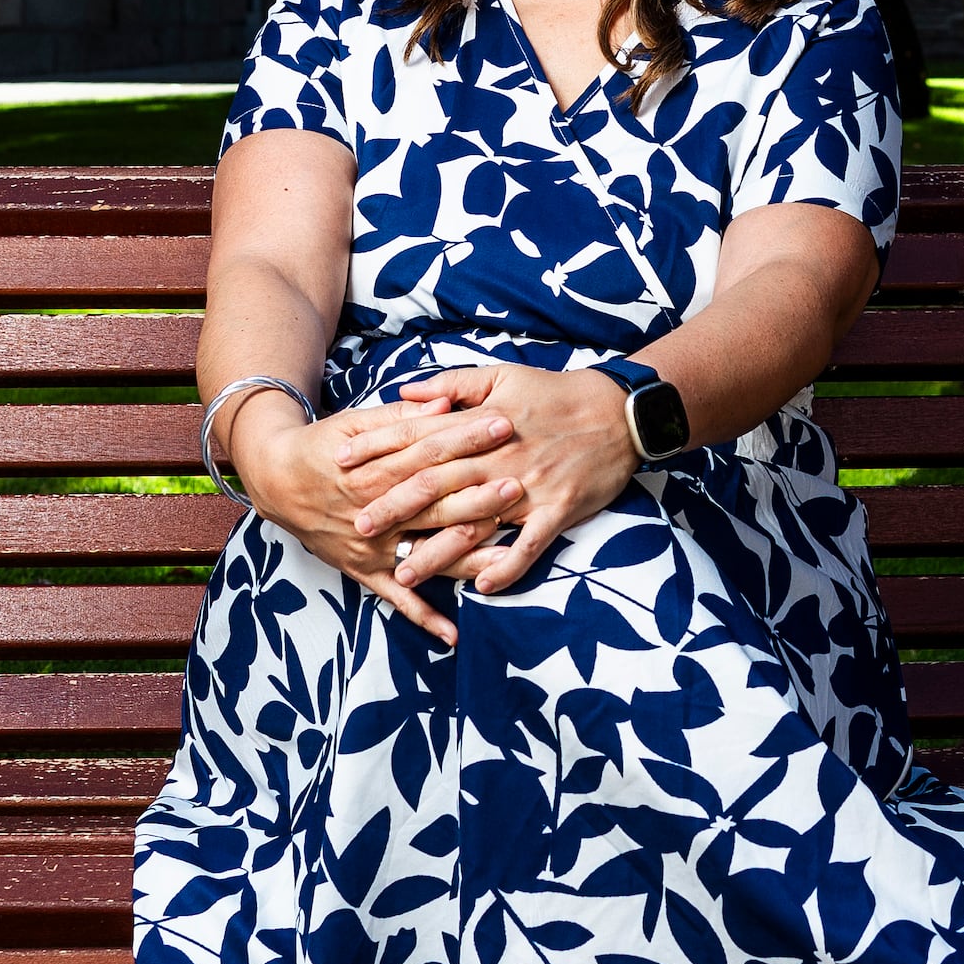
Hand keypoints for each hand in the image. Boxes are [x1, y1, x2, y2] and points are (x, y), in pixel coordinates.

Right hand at [232, 380, 502, 639]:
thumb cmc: (322, 446)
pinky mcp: (364, 570)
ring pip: (424, 552)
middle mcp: (374, 512)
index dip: (467, 438)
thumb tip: (446, 402)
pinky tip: (453, 635)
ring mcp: (371, 547)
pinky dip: (423, 618)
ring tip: (506, 555)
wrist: (276, 481)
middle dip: (477, 495)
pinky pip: (397, 598)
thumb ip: (402, 417)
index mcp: (373, 469)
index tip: (504, 426)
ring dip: (465, 555)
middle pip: (433, 504)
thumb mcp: (354, 422)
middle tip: (516, 486)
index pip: (429, 453)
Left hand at [340, 360, 637, 602]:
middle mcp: (499, 457)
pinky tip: (483, 587)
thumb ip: (451, 384)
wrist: (621, 412)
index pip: (420, 437)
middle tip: (358, 526)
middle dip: (395, 506)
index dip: (379, 450)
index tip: (342, 463)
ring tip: (406, 572)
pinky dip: (508, 566)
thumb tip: (405, 392)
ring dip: (440, 550)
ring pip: (476, 522)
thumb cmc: (557, 393)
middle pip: (438, 484)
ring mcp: (530, 487)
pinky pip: (531, 545)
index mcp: (482, 424)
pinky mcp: (559, 510)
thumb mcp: (502, 376)